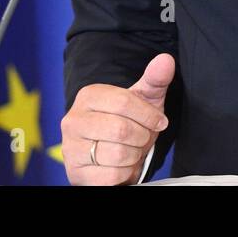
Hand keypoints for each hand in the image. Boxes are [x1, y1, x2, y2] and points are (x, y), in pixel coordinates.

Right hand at [61, 53, 173, 184]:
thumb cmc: (130, 122)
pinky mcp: (75, 173)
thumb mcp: (144, 99)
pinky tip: (122, 166)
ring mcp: (70, 148)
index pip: (124, 102)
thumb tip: (166, 60)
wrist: (111, 155)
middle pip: (121, 129)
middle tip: (143, 138)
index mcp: (88, 96)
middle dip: (142, 137)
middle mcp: (73, 120)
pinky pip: (111, 176)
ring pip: (117, 154)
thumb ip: (155, 79)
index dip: (149, 115)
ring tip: (131, 151)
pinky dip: (125, 173)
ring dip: (134, 156)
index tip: (160, 122)